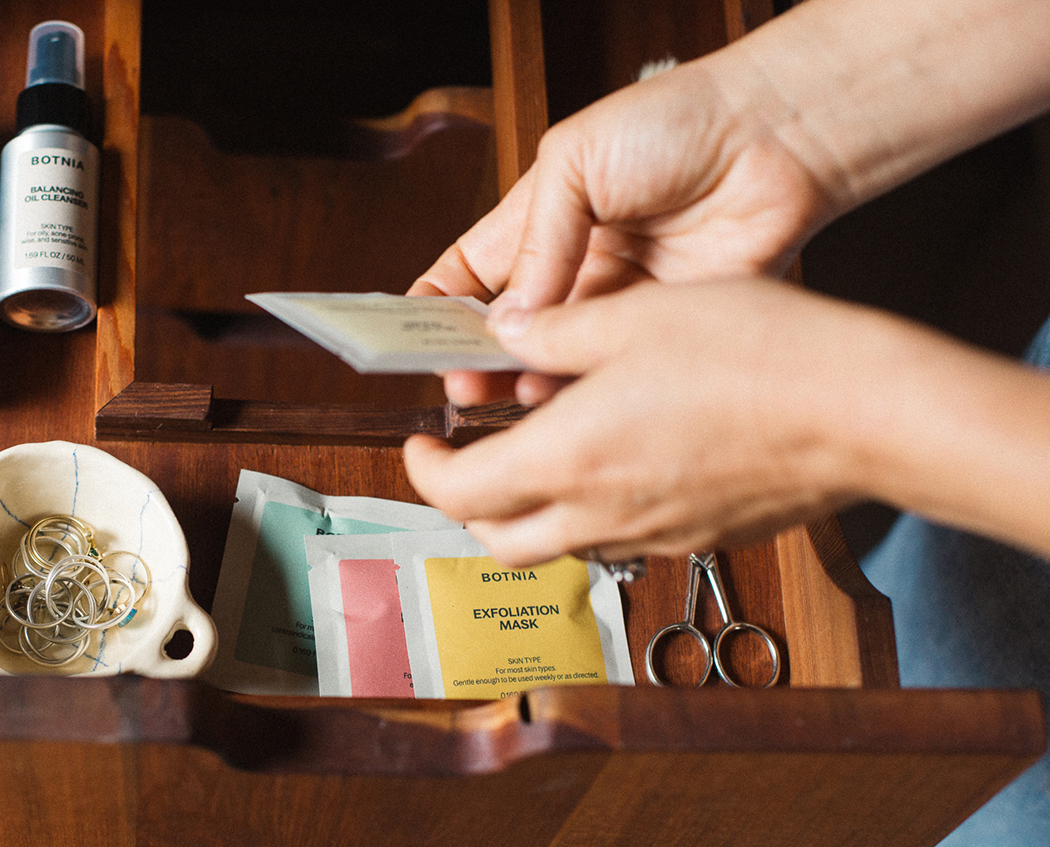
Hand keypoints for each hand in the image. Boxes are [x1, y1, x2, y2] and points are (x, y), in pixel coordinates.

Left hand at [403, 279, 913, 565]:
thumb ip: (556, 331)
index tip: (423, 443)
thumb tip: (508, 331)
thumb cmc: (754, 356)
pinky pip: (617, 541)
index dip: (424, 470)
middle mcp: (599, 516)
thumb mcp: (635, 318)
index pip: (457, 493)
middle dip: (466, 504)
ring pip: (556, 548)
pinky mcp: (697, 539)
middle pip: (496, 541)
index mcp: (565, 461)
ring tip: (537, 454)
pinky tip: (616, 462)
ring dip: (526, 513)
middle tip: (465, 459)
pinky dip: (590, 514)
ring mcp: (652, 537)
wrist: (861, 412)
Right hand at [412, 56, 835, 407]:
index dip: (434, 310)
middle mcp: (573, 268)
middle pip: (506, 332)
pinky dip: (579, 386)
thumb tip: (507, 317)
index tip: (407, 341)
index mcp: (538, 220)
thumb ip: (537, 240)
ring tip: (505, 389)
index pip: (467, 277)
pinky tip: (558, 388)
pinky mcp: (661, 328)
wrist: (774, 137)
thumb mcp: (577, 163)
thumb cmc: (677, 123)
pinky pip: (609, 369)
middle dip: (475, 360)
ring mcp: (616, 301)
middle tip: (459, 382)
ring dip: (525, 378)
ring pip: (553, 359)